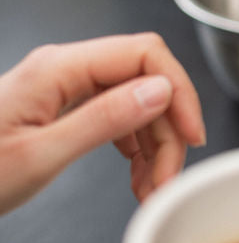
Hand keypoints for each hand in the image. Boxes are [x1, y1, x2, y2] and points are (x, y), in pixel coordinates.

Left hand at [0, 34, 205, 214]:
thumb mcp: (42, 155)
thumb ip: (105, 120)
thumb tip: (161, 91)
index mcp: (59, 69)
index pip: (145, 54)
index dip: (178, 91)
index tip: (192, 135)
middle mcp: (64, 70)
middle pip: (145, 81)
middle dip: (167, 130)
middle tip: (167, 180)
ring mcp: (63, 87)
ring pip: (135, 102)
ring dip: (154, 145)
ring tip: (152, 189)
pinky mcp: (62, 108)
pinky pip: (115, 116)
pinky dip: (135, 149)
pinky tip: (136, 177)